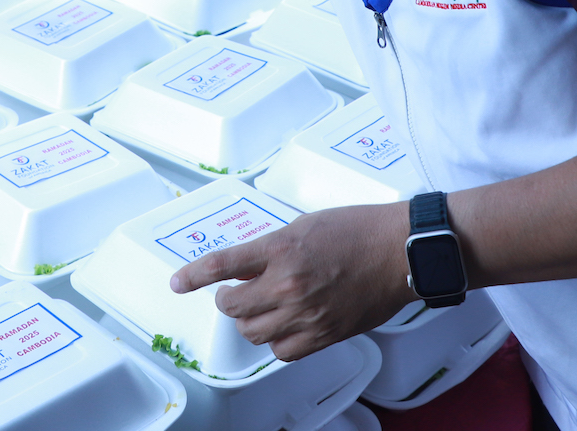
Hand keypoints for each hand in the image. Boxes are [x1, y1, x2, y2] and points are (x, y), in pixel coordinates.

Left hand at [168, 204, 415, 361]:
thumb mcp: (304, 225)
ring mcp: (306, 313)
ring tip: (264, 307)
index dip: (193, 275)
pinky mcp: (324, 334)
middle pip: (231, 307)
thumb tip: (248, 270)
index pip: (223, 265)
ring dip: (249, 320)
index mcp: (281, 249)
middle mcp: (288, 284)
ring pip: (252, 332)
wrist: (398, 250)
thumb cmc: (359, 230)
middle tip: (238, 291)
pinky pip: (282, 350)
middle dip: (228, 299)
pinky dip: (276, 340)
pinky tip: (285, 324)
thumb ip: (272, 249)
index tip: (178, 282)